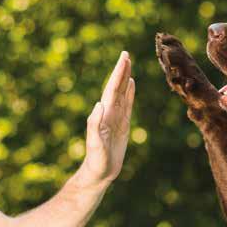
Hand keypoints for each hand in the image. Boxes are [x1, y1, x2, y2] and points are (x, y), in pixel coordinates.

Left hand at [78, 51, 134, 187]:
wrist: (99, 173)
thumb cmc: (96, 160)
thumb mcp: (95, 144)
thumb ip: (94, 124)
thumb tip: (99, 104)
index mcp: (104, 114)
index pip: (112, 89)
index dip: (118, 74)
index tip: (123, 58)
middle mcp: (109, 113)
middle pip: (116, 87)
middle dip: (121, 71)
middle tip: (125, 54)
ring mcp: (115, 118)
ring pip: (122, 93)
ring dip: (125, 78)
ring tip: (128, 64)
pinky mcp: (122, 125)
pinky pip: (127, 105)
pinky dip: (129, 93)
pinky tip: (131, 84)